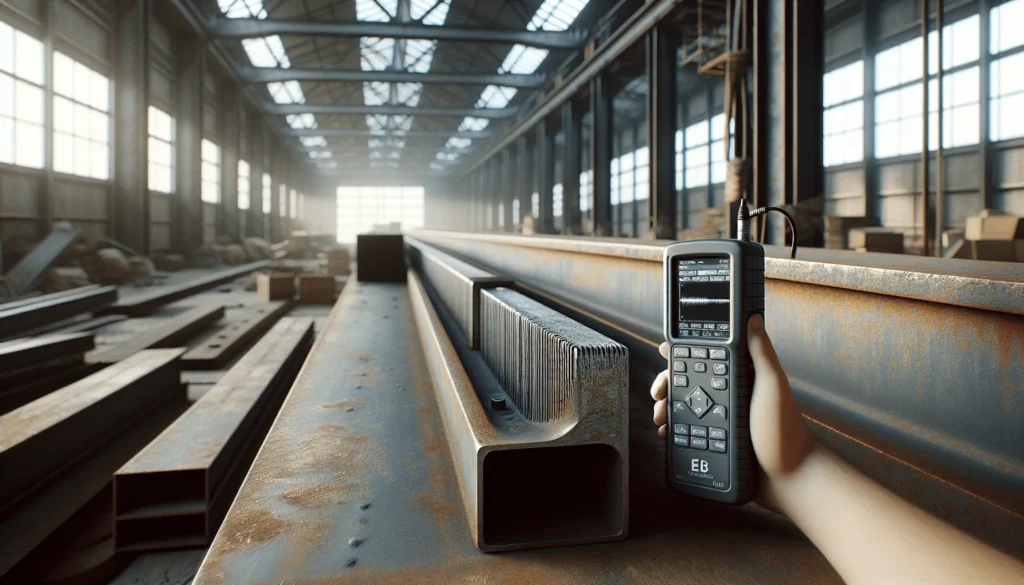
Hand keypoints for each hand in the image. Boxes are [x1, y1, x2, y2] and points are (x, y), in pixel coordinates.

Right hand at [650, 314, 815, 504]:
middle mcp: (727, 400)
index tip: (664, 352)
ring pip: (683, 410)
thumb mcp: (773, 386)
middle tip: (658, 393)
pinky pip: (686, 435)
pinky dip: (673, 434)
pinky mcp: (715, 445)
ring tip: (660, 417)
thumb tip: (754, 318)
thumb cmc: (787, 433)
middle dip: (666, 385)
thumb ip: (762, 353)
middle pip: (687, 385)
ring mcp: (720, 423)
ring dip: (666, 410)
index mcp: (739, 381)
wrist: (790, 480)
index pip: (704, 359)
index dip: (681, 355)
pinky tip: (666, 435)